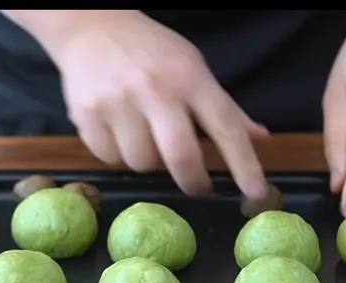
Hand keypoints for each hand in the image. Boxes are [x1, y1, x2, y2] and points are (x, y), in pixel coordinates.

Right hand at [49, 12, 270, 197]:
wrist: (92, 27)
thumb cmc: (151, 52)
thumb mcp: (193, 68)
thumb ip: (224, 108)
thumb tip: (259, 137)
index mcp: (189, 78)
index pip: (224, 126)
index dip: (243, 164)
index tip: (255, 191)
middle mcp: (153, 89)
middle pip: (179, 155)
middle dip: (193, 180)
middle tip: (197, 185)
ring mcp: (116, 102)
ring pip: (142, 163)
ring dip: (149, 161)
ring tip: (146, 139)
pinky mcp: (86, 114)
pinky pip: (109, 159)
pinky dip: (118, 155)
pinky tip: (119, 133)